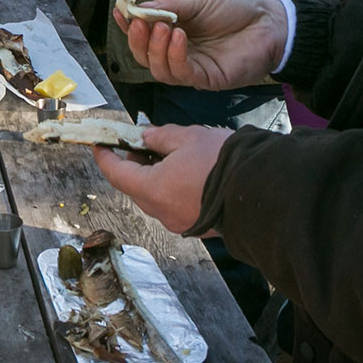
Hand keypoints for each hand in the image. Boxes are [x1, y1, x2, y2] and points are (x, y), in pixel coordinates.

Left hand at [93, 125, 231, 236]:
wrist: (262, 190)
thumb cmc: (222, 162)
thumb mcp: (187, 138)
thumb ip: (160, 137)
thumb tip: (145, 136)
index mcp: (153, 189)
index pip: (117, 174)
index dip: (106, 157)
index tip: (100, 144)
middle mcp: (162, 212)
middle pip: (135, 187)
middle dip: (134, 164)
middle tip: (143, 142)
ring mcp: (180, 222)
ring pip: (155, 198)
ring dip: (154, 176)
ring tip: (169, 154)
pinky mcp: (197, 226)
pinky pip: (174, 206)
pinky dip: (171, 189)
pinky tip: (185, 172)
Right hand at [115, 0, 289, 90]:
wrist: (270, 22)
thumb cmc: (236, 10)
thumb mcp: (199, 0)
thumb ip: (170, 6)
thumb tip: (139, 8)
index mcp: (173, 34)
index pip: (144, 36)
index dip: (128, 27)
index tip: (120, 12)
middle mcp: (178, 54)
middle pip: (145, 57)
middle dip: (137, 41)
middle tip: (140, 23)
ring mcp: (192, 69)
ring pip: (159, 70)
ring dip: (156, 49)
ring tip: (164, 28)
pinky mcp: (207, 80)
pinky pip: (183, 74)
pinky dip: (175, 57)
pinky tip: (180, 38)